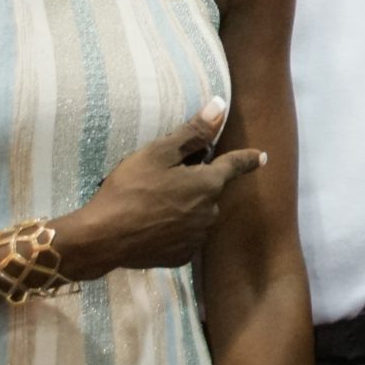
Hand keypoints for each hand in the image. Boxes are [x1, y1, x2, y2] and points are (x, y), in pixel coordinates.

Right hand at [55, 98, 265, 278]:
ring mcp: (197, 238)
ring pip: (197, 214)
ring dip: (185, 207)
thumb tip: (220, 107)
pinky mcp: (181, 257)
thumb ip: (194, 132)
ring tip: (152, 204)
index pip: (234, 165)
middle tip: (163, 180)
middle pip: (209, 190)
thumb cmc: (130, 189)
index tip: (262, 157)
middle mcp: (210, 213)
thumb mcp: (159, 153)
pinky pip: (184, 236)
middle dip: (195, 183)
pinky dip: (173, 229)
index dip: (247, 158)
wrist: (103, 238)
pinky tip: (151, 225)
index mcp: (208, 185)